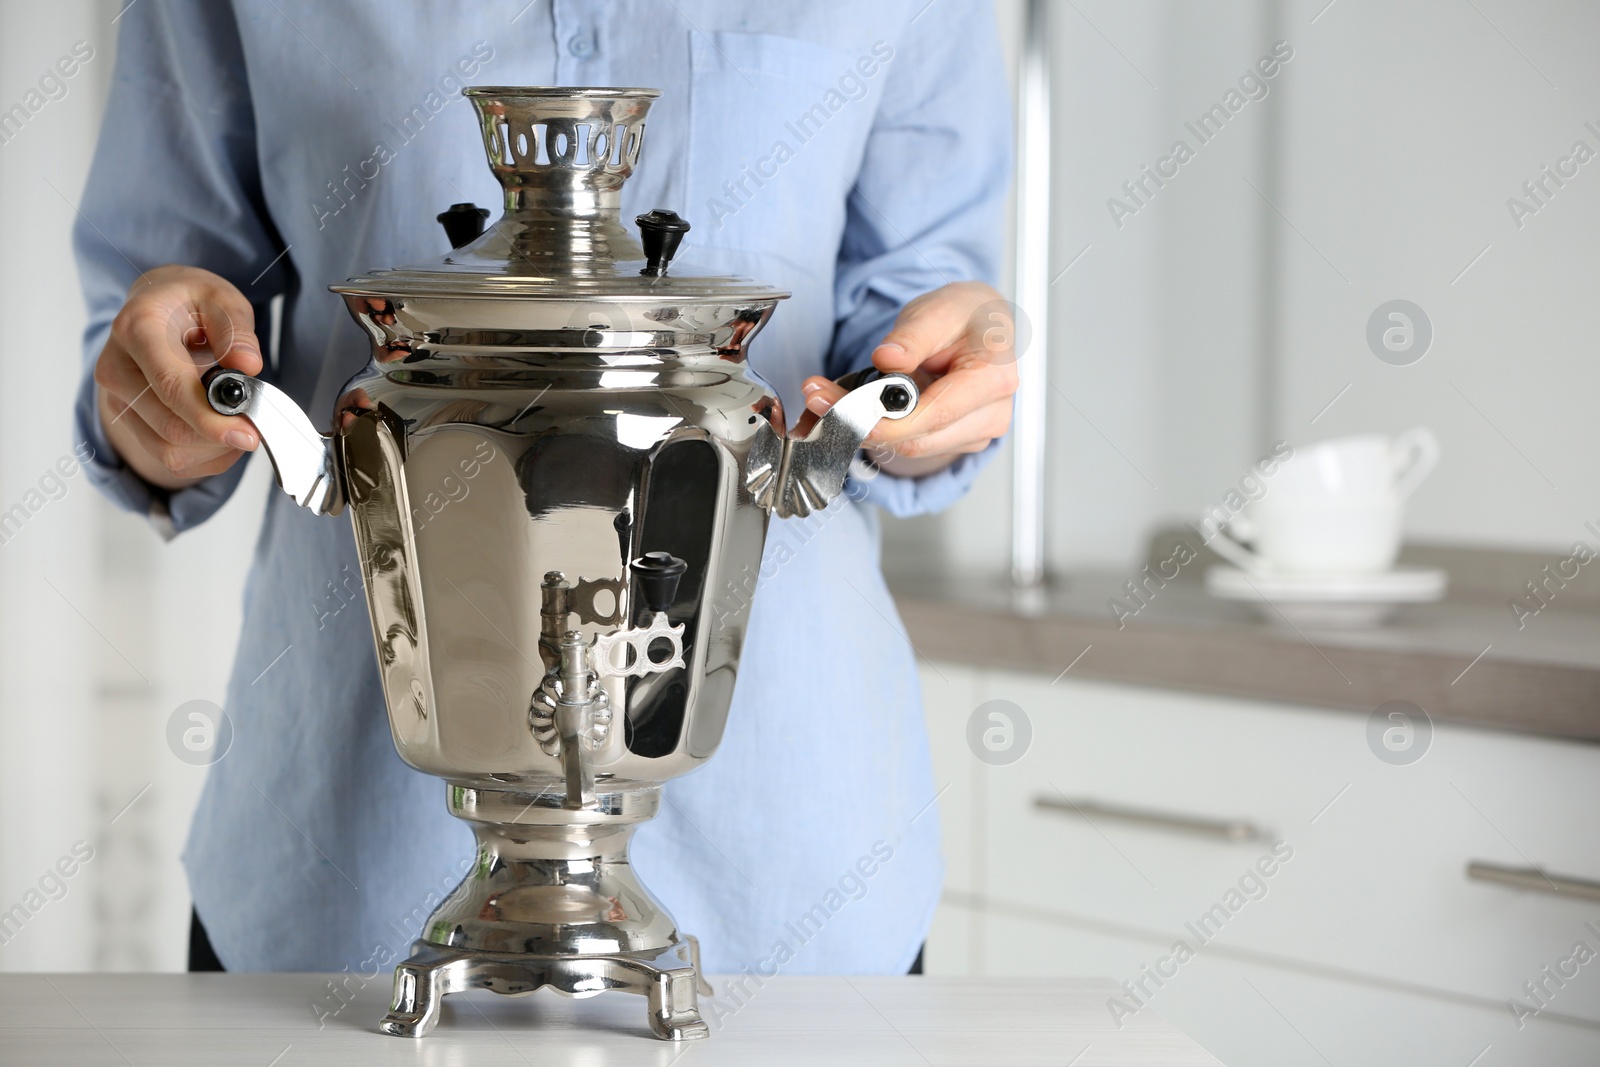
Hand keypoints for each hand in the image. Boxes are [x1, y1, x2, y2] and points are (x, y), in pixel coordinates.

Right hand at [94, 265, 261, 490]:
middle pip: (170, 427)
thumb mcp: (221, 298)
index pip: (170, 386)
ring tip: (239, 422)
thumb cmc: (191, 304)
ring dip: (215, 449)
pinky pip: (170, 459)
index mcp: (137, 329)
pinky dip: (206, 457)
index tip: (246, 433)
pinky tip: (223, 433)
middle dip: (221, 435)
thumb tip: (247, 364)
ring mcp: (117, 399)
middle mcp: (116, 367)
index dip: (209, 418)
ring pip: (169, 451)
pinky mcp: (127, 422)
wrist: (158, 308)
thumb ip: (236, 330)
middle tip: (255, 424)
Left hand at [801, 281, 1017, 476]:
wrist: (980, 324)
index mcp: (994, 378)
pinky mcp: (956, 439)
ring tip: (827, 396)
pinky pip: (911, 444)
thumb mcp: (937, 310)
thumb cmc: (965, 316)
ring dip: (864, 427)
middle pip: (919, 440)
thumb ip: (913, 336)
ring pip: (910, 447)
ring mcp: (975, 432)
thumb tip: (888, 358)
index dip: (888, 423)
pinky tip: (853, 406)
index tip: (846, 413)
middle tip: (818, 396)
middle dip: (863, 423)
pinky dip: (878, 429)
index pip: (936, 415)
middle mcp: (991, 414)